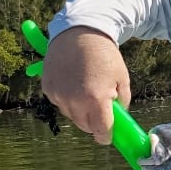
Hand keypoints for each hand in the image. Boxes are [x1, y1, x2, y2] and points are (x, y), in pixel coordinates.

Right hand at [42, 26, 130, 144]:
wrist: (80, 33)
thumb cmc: (105, 56)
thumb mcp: (122, 79)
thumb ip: (121, 103)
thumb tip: (117, 119)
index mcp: (96, 98)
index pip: (101, 131)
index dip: (106, 136)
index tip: (109, 137)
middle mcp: (74, 99)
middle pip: (85, 126)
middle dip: (95, 123)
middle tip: (102, 111)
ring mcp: (59, 94)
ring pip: (72, 116)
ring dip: (81, 111)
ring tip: (88, 91)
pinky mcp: (48, 88)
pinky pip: (60, 103)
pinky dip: (68, 100)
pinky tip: (75, 84)